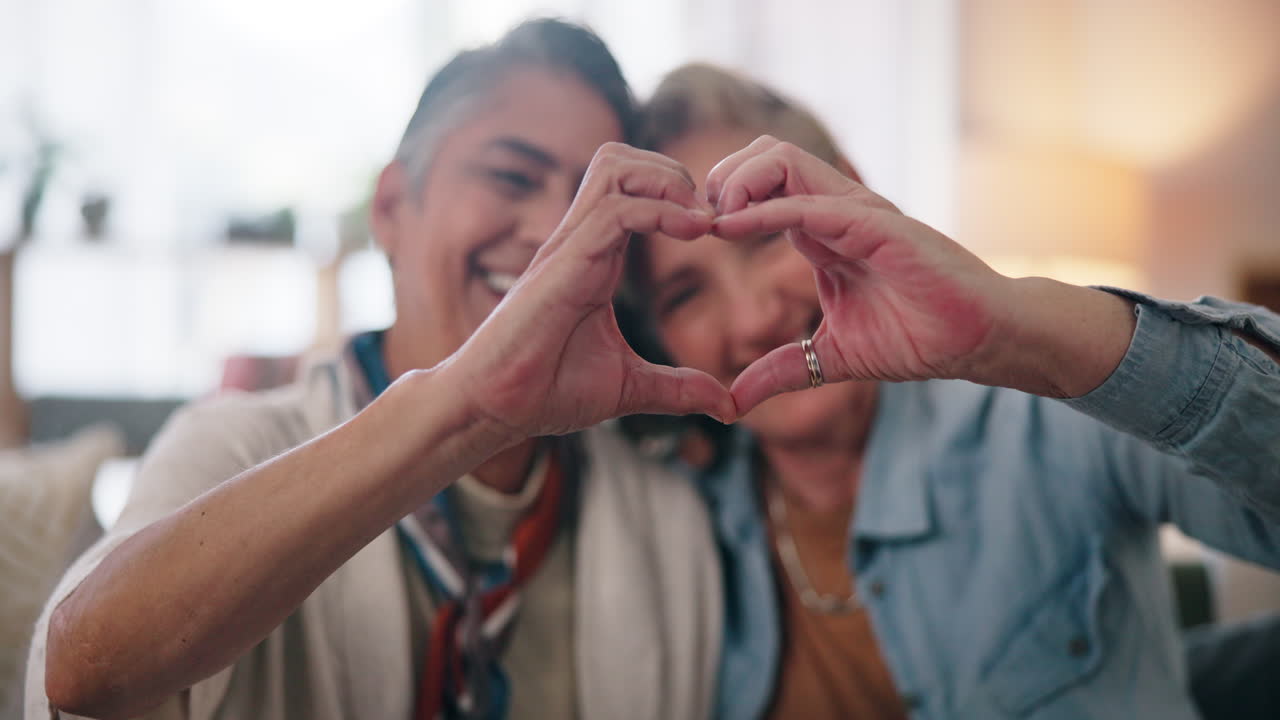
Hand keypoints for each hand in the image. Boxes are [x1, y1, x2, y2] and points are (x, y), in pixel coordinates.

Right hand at [438, 143, 735, 443]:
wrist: (493, 409)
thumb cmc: (545, 392)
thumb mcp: (629, 387)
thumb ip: (678, 388)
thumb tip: (727, 406)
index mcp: (595, 257)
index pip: (631, 188)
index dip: (678, 194)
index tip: (717, 230)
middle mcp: (580, 241)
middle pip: (621, 159)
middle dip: (673, 172)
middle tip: (709, 216)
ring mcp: (569, 247)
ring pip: (615, 167)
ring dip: (668, 181)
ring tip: (702, 220)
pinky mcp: (563, 264)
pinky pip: (615, 211)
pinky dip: (660, 210)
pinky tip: (693, 234)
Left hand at [707, 136, 1012, 412]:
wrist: (979, 340)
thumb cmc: (919, 339)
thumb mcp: (830, 357)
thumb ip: (781, 371)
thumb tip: (733, 402)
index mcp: (823, 231)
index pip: (761, 188)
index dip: (721, 201)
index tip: (689, 233)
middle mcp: (837, 210)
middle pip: (765, 156)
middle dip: (721, 177)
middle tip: (695, 220)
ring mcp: (858, 212)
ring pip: (784, 160)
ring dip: (737, 183)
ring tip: (713, 221)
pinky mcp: (879, 226)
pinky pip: (812, 203)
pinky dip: (766, 210)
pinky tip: (732, 227)